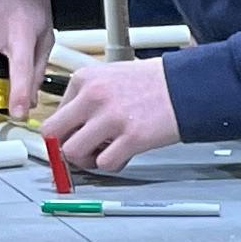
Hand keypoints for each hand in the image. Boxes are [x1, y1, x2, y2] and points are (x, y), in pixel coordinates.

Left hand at [45, 58, 178, 171]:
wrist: (188, 86)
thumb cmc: (153, 83)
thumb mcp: (110, 77)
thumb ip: (86, 98)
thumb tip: (69, 126)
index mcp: (85, 79)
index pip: (54, 114)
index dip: (65, 130)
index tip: (74, 137)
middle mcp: (94, 96)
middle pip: (53, 133)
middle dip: (63, 147)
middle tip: (78, 150)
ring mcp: (112, 118)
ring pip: (73, 152)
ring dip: (86, 159)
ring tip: (103, 153)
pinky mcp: (132, 137)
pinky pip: (105, 163)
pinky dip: (112, 164)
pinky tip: (124, 153)